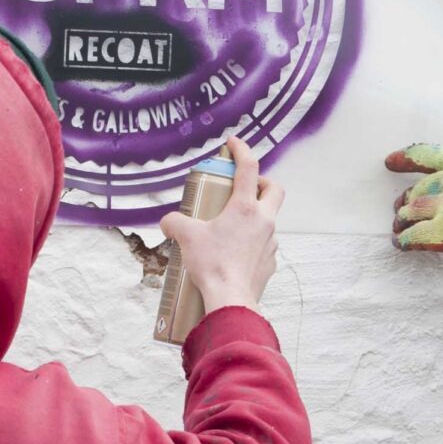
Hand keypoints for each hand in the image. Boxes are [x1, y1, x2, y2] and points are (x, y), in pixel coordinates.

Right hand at [160, 136, 285, 314]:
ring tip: (231, 225)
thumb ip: (174, 223)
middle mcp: (263, 221)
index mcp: (245, 208)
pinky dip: (253, 241)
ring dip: (255, 214)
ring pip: (270, 218)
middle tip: (244, 187)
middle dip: (262, 182)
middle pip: (274, 189)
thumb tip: (168, 222)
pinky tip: (234, 251)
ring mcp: (270, 242)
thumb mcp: (187, 237)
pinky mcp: (270, 262)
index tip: (233, 143)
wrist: (230, 300)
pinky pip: (265, 244)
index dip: (241, 150)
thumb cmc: (213, 266)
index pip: (249, 168)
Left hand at [385, 124, 442, 295]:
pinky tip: (400, 243)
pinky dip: (407, 239)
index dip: (406, 157)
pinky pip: (417, 234)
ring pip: (413, 210)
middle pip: (418, 188)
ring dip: (403, 219)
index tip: (389, 161)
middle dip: (406, 198)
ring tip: (398, 226)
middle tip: (399, 207)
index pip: (429, 154)